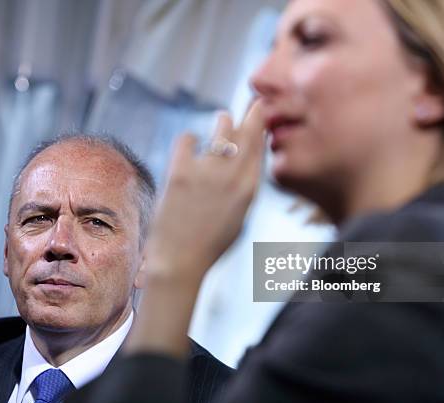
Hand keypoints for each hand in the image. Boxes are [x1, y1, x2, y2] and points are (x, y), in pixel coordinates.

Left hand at [144, 100, 266, 282]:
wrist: (180, 260)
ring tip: (223, 118)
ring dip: (224, 121)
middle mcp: (231, 176)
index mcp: (248, 189)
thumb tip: (245, 164)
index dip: (262, 126)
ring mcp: (206, 172)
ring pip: (221, 130)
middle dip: (252, 114)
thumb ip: (244, 188)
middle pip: (247, 133)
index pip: (260, 147)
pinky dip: (190, 139)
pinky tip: (190, 144)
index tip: (263, 112)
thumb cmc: (209, 244)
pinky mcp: (180, 171)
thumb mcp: (239, 217)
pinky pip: (187, 139)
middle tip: (254, 102)